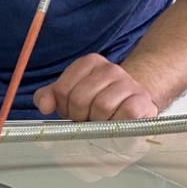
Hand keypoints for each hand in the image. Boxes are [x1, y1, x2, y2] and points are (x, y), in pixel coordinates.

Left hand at [33, 54, 159, 121]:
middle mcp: (110, 68)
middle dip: (79, 116)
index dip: (63, 107)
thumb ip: (49, 97)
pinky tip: (116, 124)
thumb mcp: (69, 95)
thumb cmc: (96, 101)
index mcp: (89, 62)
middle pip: (79, 99)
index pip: (62, 89)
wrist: (133, 106)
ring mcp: (128, 83)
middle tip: (86, 119)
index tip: (71, 112)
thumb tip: (44, 106)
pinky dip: (116, 125)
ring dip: (98, 122)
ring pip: (101, 107)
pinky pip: (124, 114)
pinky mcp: (143, 101)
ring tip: (101, 122)